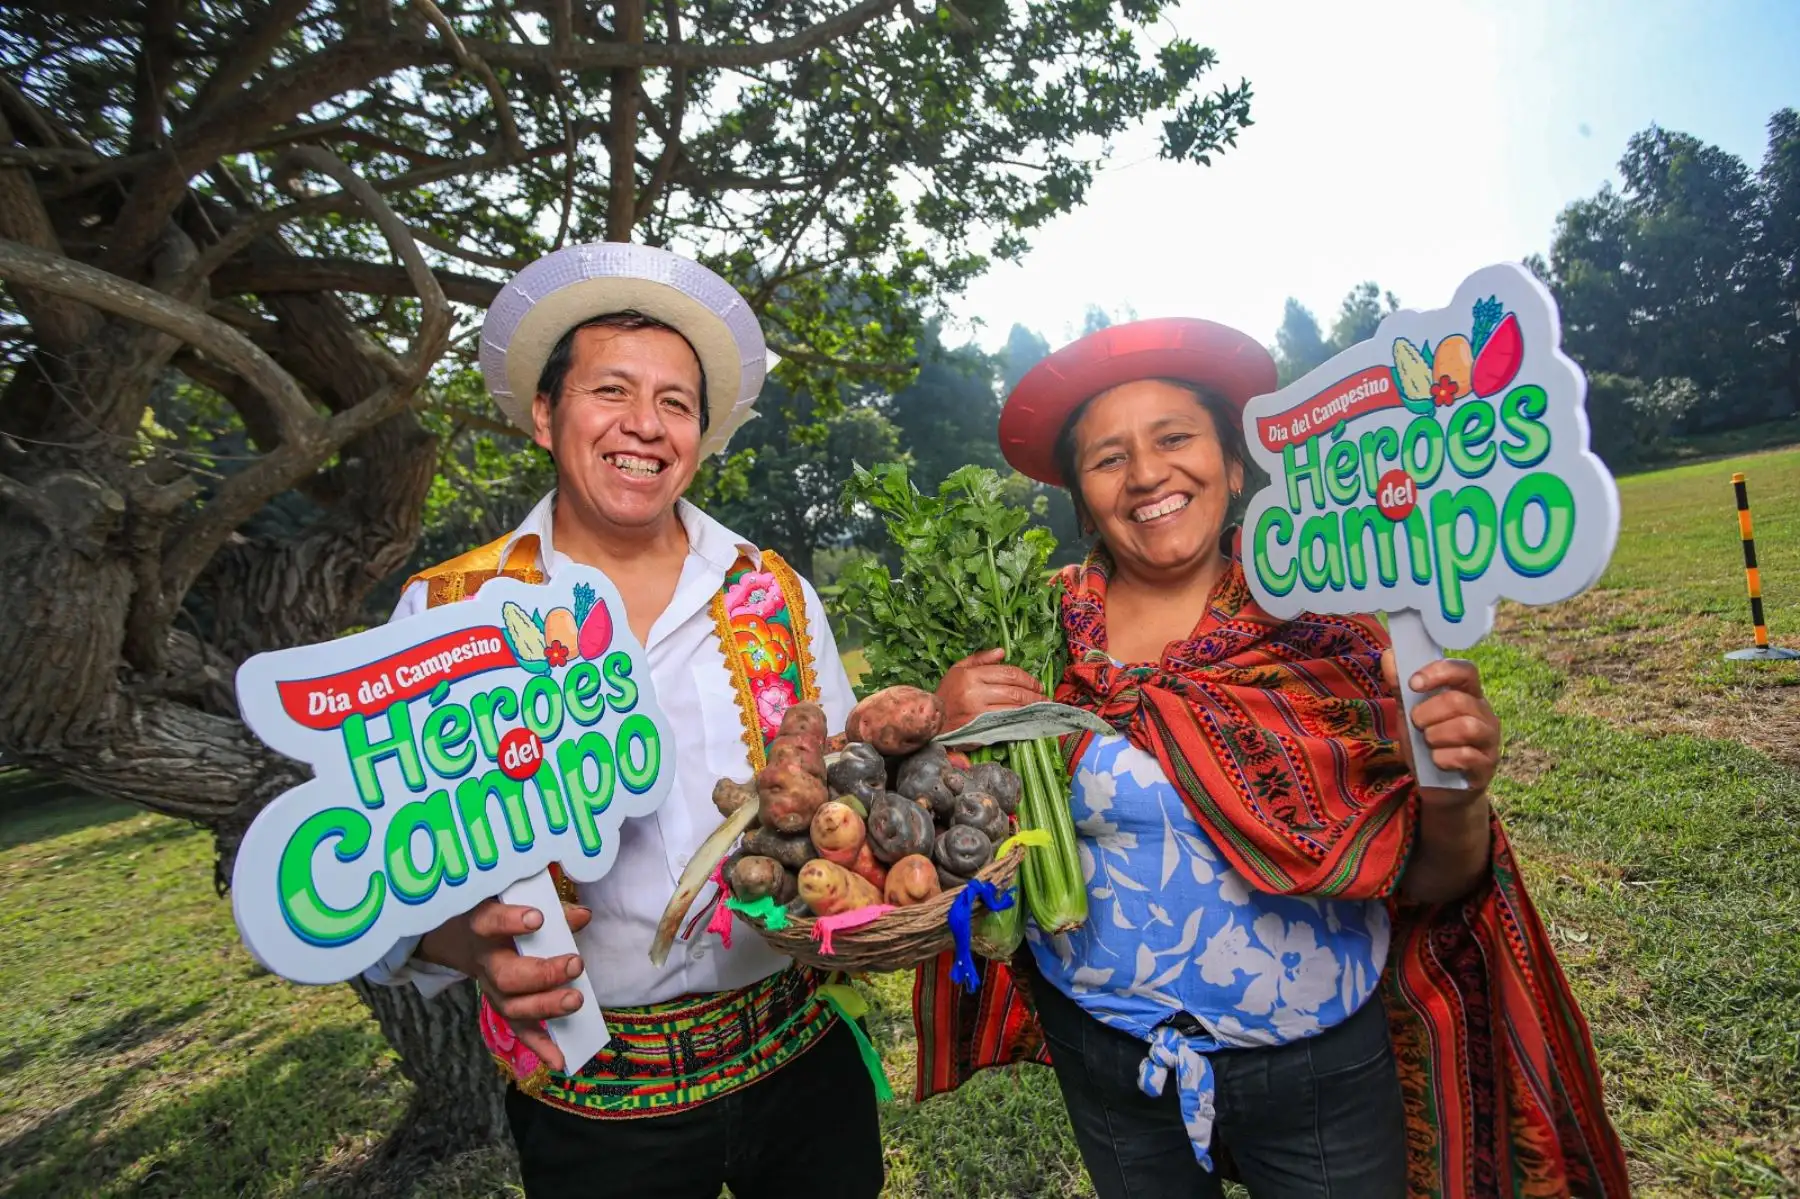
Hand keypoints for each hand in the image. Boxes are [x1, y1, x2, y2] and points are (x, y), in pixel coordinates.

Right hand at [417, 897, 592, 1072]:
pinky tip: (561, 1061)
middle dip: (543, 974)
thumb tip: (582, 916)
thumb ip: (552, 908)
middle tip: (575, 964)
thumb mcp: (516, 902)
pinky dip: (540, 1047)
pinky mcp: (502, 1008)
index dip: (510, 922)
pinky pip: (520, 1031)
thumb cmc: (500, 913)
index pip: (489, 922)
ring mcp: (491, 989)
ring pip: (512, 1007)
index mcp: (483, 926)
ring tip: (576, 1001)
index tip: (537, 918)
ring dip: (546, 1007)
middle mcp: (484, 961)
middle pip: (506, 976)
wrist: (460, 935)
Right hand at [937, 648, 1046, 732]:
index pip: (1008, 673)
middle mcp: (975, 692)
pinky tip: (1029, 719)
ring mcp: (978, 712)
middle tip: (1044, 697)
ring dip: (1031, 708)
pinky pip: (1007, 722)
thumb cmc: (946, 695)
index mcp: (971, 675)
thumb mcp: (958, 670)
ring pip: (1013, 707)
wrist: (932, 722)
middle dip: (1034, 694)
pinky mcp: (980, 728)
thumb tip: (1002, 652)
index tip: (1037, 684)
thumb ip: (980, 659)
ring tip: (1042, 708)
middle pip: (1014, 691)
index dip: (1027, 678)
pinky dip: (1021, 720)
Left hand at [1381, 650, 1501, 800]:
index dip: (1440, 672)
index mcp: (1468, 695)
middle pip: (1459, 701)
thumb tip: (1389, 655)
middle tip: (1416, 724)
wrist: (1438, 788)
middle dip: (1427, 712)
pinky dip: (1442, 759)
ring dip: (1435, 736)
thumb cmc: (1427, 745)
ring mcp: (1490, 741)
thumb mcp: (1409, 714)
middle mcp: (1484, 714)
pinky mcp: (1487, 766)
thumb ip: (1401, 687)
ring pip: (1466, 727)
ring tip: (1428, 744)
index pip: (1465, 670)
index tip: (1414, 683)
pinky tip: (1436, 762)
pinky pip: (1466, 756)